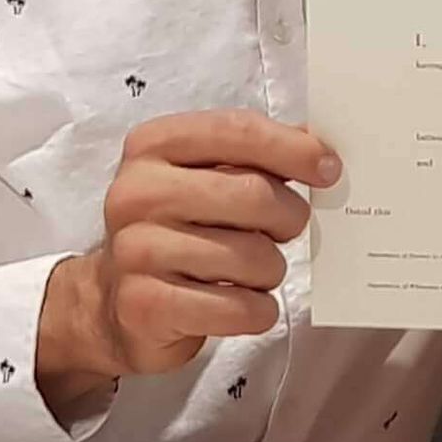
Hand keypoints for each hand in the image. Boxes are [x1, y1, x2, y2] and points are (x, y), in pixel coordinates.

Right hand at [36, 111, 338, 406]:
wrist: (112, 302)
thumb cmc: (177, 225)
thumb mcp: (203, 175)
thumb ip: (255, 154)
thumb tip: (321, 148)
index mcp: (154, 144)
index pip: (237, 131)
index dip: (293, 149)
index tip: (330, 169)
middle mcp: (137, 192)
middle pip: (252, 194)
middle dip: (288, 217)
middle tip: (287, 229)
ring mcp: (136, 251)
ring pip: (251, 257)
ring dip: (271, 269)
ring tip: (256, 270)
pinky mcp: (145, 306)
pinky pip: (236, 308)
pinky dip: (258, 310)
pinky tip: (246, 304)